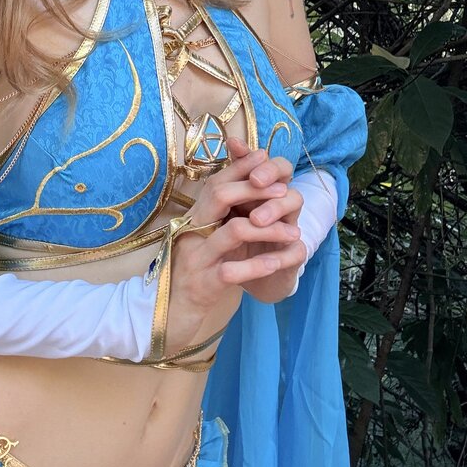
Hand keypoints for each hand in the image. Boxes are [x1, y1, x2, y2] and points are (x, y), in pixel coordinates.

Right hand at [165, 146, 302, 350]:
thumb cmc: (196, 269)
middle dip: (256, 190)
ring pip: (234, 230)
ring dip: (269, 228)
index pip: (215, 181)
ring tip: (294, 233)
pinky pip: (233, 271)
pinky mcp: (204, 284)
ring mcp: (197, 257)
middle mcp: (191, 231)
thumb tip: (246, 179)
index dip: (241, 167)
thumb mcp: (205, 236)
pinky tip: (278, 262)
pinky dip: (259, 265)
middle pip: (221, 195)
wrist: (173, 309)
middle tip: (284, 193)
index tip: (265, 157)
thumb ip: (220, 212)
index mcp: (194, 217)